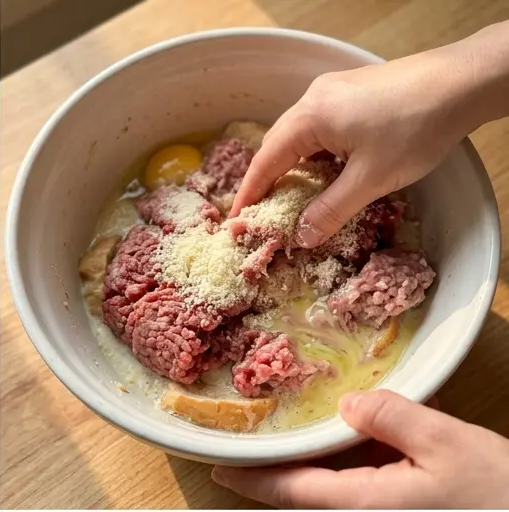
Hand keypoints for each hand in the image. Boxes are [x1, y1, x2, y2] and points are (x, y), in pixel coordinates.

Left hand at [212, 389, 508, 508]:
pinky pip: (352, 485)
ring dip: (300, 466)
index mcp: (365, 501)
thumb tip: (347, 403)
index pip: (290, 490)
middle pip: (299, 491)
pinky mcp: (397, 508)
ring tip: (275, 440)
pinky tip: (335, 441)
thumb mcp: (447, 443)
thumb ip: (392, 418)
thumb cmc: (498, 491)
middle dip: (268, 471)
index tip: (218, 466)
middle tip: (237, 446)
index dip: (251, 478)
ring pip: (325, 488)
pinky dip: (336, 463)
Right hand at [230, 25, 508, 246]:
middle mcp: (315, 98)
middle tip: (261, 213)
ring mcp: (336, 91)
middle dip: (268, 180)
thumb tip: (302, 238)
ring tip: (291, 198)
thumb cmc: (416, 128)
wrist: (467, 81)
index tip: (236, 220)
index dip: (250, 193)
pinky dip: (314, 154)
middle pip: (278, 145)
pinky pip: (320, 127)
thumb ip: (330, 211)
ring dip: (293, 167)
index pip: (266, 161)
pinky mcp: (356, 92)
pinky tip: (324, 173)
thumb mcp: (369, 180)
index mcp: (310, 117)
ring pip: (300, 136)